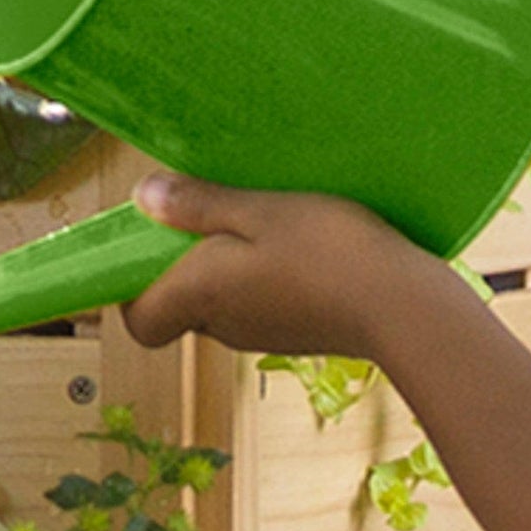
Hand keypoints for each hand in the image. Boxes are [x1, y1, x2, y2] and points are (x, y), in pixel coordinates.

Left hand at [119, 171, 437, 358]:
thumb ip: (198, 204)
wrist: (403, 307)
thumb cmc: (328, 251)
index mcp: (199, 295)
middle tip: (209, 209)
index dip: (128, 289)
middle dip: (182, 260)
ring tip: (261, 217)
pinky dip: (263, 275)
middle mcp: (222, 326)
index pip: (137, 321)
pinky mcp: (295, 332)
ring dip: (227, 264)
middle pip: (179, 302)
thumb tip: (141, 197)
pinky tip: (298, 241)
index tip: (144, 244)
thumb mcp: (260, 209)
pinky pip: (259, 302)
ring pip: (221, 300)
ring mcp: (260, 333)